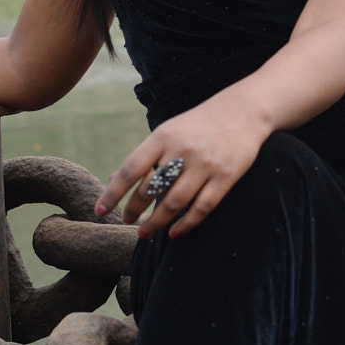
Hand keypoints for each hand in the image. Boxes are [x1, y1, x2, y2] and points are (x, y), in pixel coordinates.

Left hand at [95, 94, 269, 239]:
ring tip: (145, 232)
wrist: (243, 111)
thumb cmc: (199, 125)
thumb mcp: (169, 132)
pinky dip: (186, 224)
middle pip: (150, 190)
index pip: (131, 169)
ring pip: (173, 203)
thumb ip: (145, 156)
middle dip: (134, 210)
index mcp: (163, 137)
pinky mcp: (225, 177)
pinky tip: (175, 232)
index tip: (100, 211)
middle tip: (127, 221)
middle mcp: (182, 151)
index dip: (113, 193)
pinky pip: (201, 207)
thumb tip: (115, 181)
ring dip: (156, 223)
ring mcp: (205, 165)